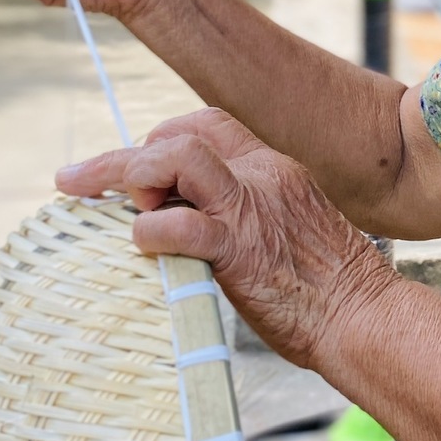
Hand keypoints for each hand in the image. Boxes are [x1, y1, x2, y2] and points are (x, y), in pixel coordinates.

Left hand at [57, 109, 394, 369]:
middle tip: (76, 179)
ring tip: (100, 202)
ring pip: (176, 158)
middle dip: (121, 155)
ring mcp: (252, 208)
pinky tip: (141, 246)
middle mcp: (263, 175)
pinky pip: (181, 224)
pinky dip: (149, 231)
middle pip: (180, 134)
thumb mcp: (289, 231)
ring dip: (127, 174)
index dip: (159, 137)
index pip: (208, 123)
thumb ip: (245, 216)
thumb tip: (191, 225)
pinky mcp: (241, 249)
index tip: (131, 169)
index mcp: (275, 169)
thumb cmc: (327, 291)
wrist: (364, 317)